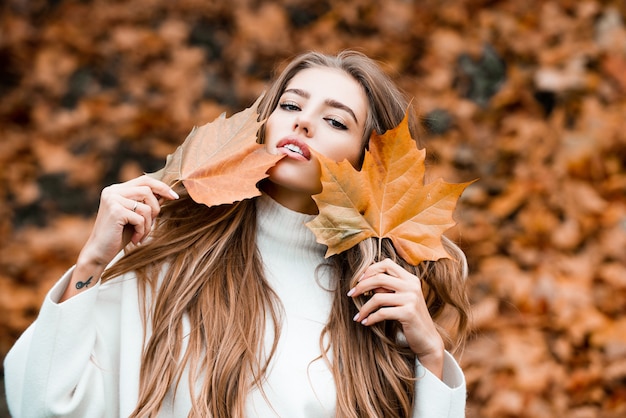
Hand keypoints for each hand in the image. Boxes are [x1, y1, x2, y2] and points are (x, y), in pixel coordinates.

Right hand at [61, 175, 178, 300]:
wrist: (99, 252)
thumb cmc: (118, 235)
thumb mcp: (135, 216)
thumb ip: (146, 203)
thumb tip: (166, 193)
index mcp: (116, 189)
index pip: (144, 180)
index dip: (161, 187)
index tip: (174, 196)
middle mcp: (113, 191)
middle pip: (147, 190)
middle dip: (156, 208)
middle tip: (151, 224)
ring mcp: (112, 199)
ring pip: (146, 206)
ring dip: (149, 224)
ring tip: (141, 234)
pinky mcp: (115, 210)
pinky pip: (141, 218)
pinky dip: (142, 231)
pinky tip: (135, 239)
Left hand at [348, 258, 444, 377]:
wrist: (426, 339)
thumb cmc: (409, 317)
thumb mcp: (401, 298)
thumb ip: (388, 287)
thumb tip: (365, 280)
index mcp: (410, 278)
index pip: (387, 264)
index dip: (370, 270)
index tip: (359, 281)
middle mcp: (412, 285)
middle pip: (379, 277)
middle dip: (361, 286)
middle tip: (351, 295)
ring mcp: (411, 298)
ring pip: (377, 297)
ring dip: (364, 308)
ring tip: (358, 316)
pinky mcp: (408, 313)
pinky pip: (382, 313)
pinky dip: (370, 318)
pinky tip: (366, 322)